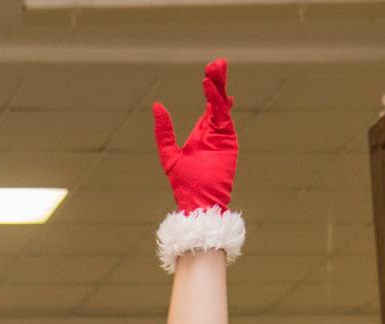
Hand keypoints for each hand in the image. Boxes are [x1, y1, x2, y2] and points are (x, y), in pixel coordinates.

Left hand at [151, 59, 238, 212]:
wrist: (197, 201)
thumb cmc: (184, 184)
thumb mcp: (168, 154)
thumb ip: (164, 131)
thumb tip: (157, 106)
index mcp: (202, 135)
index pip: (208, 107)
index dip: (210, 89)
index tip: (209, 73)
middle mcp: (214, 132)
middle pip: (218, 101)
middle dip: (218, 82)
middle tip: (218, 62)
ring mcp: (222, 135)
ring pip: (222, 104)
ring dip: (220, 85)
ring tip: (217, 66)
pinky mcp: (227, 139)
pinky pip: (222, 115)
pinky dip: (217, 100)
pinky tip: (210, 86)